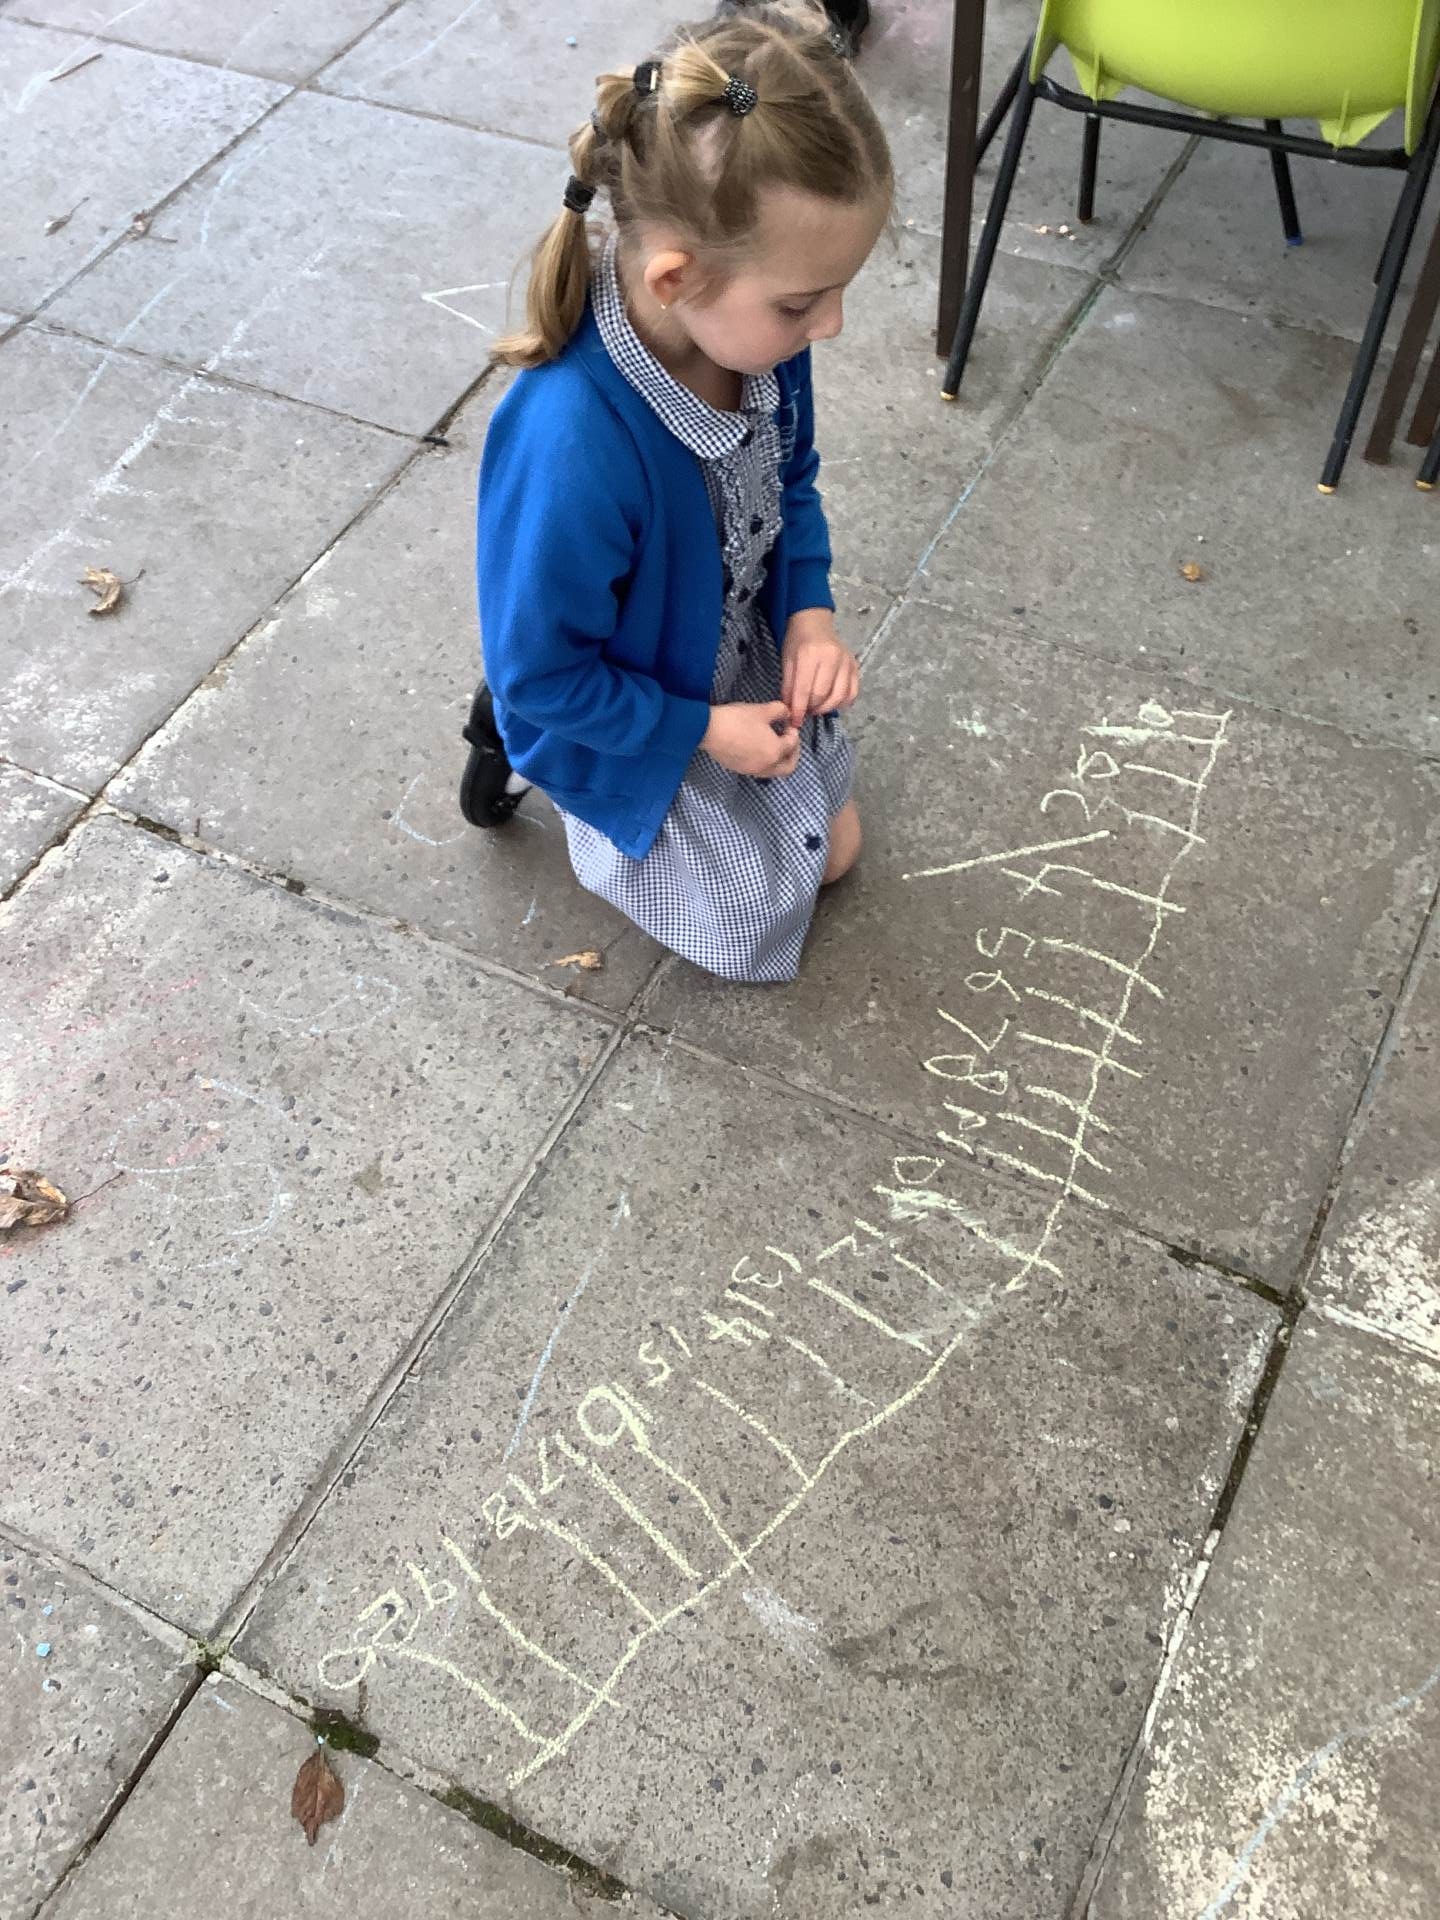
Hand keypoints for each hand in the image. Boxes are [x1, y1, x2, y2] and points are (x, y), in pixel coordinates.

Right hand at [702, 701, 801, 777]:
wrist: (709, 730)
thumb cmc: (736, 720)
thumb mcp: (762, 710)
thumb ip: (780, 711)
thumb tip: (786, 713)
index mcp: (775, 752)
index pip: (793, 745)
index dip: (793, 732)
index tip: (788, 724)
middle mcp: (766, 766)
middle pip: (788, 767)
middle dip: (792, 754)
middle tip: (789, 741)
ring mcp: (751, 770)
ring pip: (773, 771)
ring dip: (778, 759)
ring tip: (773, 744)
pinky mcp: (739, 769)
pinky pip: (759, 770)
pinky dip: (764, 761)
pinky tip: (757, 747)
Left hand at [781, 609, 860, 727]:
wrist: (814, 623)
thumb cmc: (797, 642)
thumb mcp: (787, 662)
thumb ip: (789, 687)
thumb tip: (792, 712)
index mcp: (810, 654)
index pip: (804, 690)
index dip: (798, 709)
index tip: (795, 721)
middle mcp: (831, 657)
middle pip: (822, 695)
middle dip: (811, 709)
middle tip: (805, 711)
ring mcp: (846, 661)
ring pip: (839, 696)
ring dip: (826, 708)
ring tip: (816, 708)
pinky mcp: (855, 666)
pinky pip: (852, 692)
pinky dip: (842, 703)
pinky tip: (831, 702)